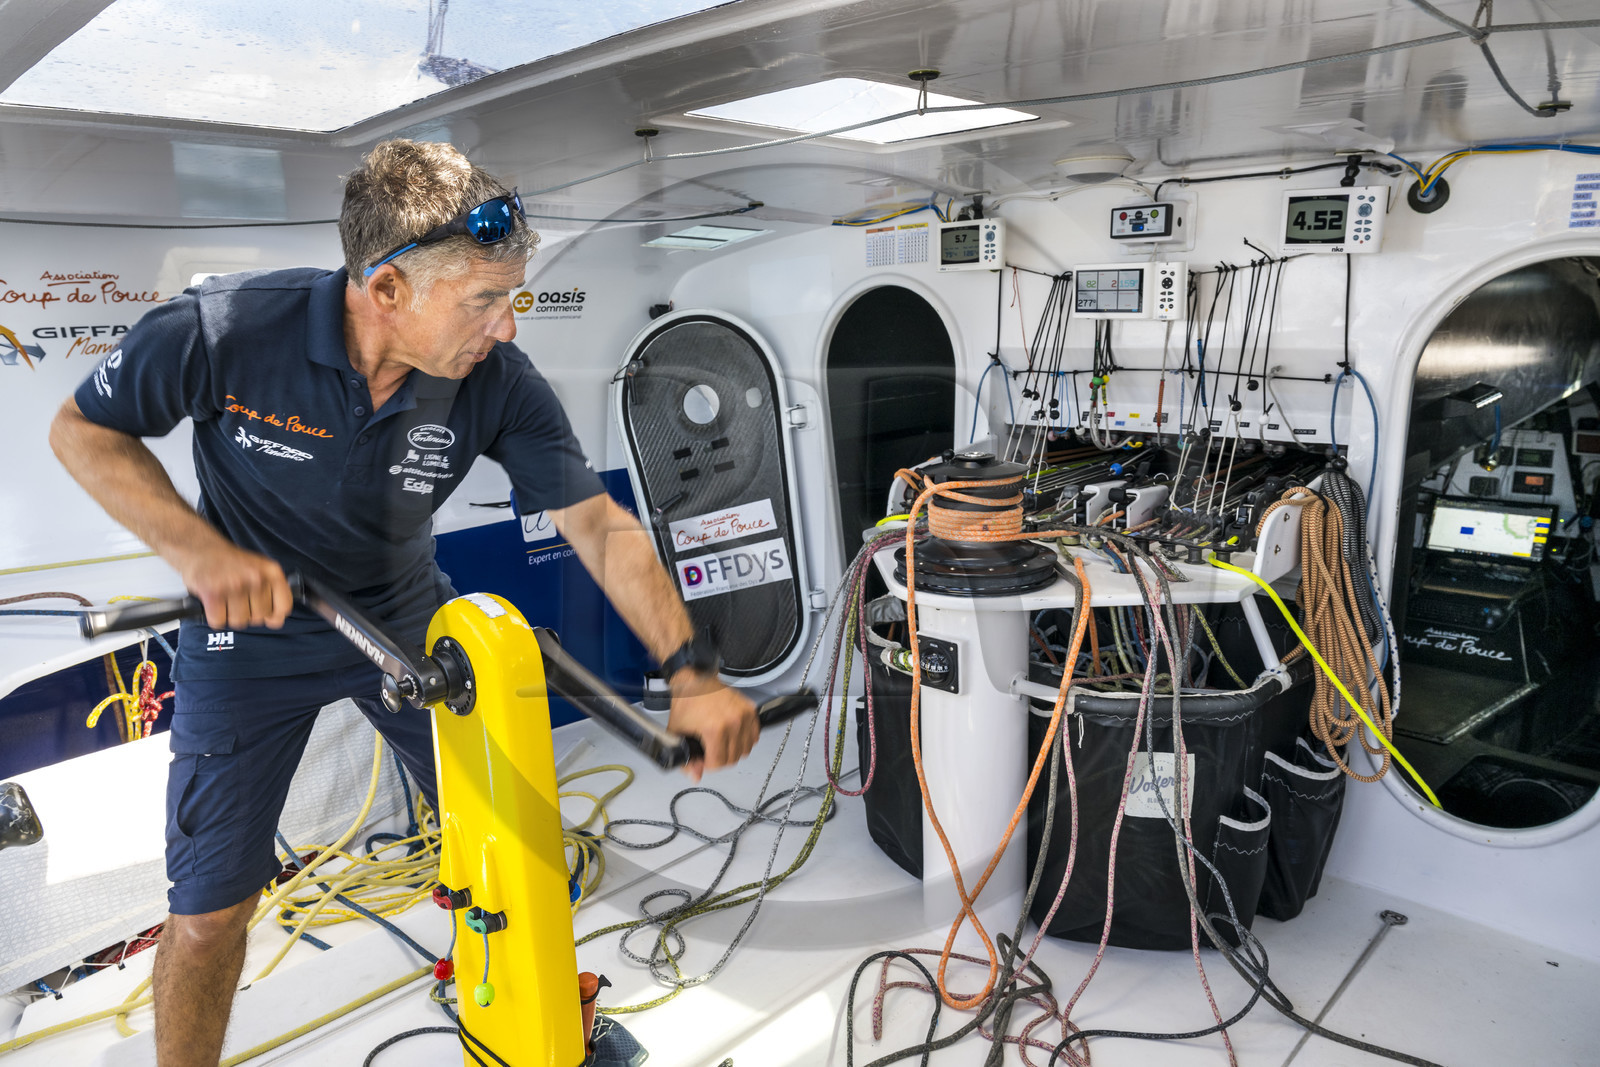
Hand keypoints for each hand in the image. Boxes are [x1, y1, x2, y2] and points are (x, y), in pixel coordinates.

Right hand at [174, 538, 292, 630]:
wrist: (199, 547)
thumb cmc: (230, 562)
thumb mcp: (260, 569)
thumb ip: (272, 591)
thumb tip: (277, 620)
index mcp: (271, 571)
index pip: (284, 607)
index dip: (273, 615)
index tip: (265, 613)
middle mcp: (256, 577)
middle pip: (259, 618)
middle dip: (247, 614)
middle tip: (237, 599)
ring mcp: (235, 585)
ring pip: (239, 622)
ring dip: (230, 615)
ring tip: (225, 599)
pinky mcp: (213, 592)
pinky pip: (219, 621)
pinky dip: (214, 617)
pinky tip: (214, 602)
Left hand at [666, 672, 758, 781]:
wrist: (694, 681)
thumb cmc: (686, 703)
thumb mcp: (678, 733)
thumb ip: (685, 759)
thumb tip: (695, 775)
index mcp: (715, 729)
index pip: (719, 763)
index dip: (708, 765)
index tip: (703, 758)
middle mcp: (733, 722)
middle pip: (733, 758)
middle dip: (720, 759)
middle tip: (710, 751)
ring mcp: (743, 715)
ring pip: (745, 750)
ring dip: (733, 751)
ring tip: (721, 743)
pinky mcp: (750, 710)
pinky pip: (754, 736)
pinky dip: (745, 740)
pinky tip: (733, 736)